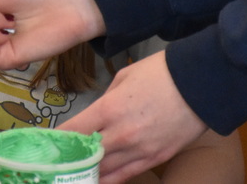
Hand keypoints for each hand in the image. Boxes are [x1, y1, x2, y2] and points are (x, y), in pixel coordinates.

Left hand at [61, 51, 207, 183]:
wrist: (201, 83)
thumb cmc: (161, 72)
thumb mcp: (124, 77)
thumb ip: (107, 99)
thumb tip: (98, 113)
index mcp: (109, 109)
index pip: (72, 132)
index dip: (56, 140)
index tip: (45, 144)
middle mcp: (121, 134)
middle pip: (85, 156)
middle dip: (68, 160)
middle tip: (55, 163)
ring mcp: (140, 150)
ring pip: (105, 171)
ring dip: (86, 173)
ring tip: (72, 174)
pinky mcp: (156, 158)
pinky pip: (127, 175)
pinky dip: (111, 179)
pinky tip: (97, 180)